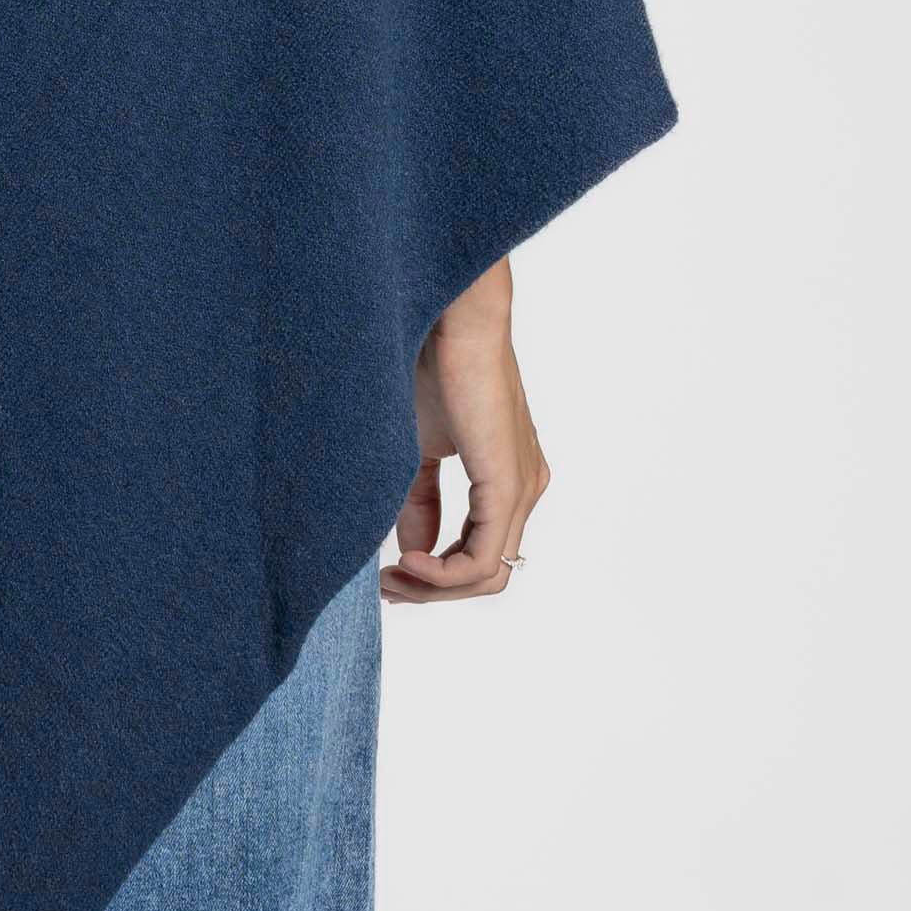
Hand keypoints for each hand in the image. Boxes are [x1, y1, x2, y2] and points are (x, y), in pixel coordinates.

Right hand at [381, 256, 548, 604]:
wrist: (450, 319)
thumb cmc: (430, 364)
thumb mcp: (419, 448)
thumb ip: (420, 501)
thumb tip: (411, 551)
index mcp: (508, 477)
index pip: (478, 553)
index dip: (433, 576)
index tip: (387, 575)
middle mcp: (525, 488)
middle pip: (484, 573)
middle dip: (431, 590)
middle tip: (384, 588)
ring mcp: (522, 489)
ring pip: (486, 574)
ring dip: (434, 587)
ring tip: (390, 578)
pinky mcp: (508, 485)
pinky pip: (482, 558)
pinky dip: (442, 573)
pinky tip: (406, 561)